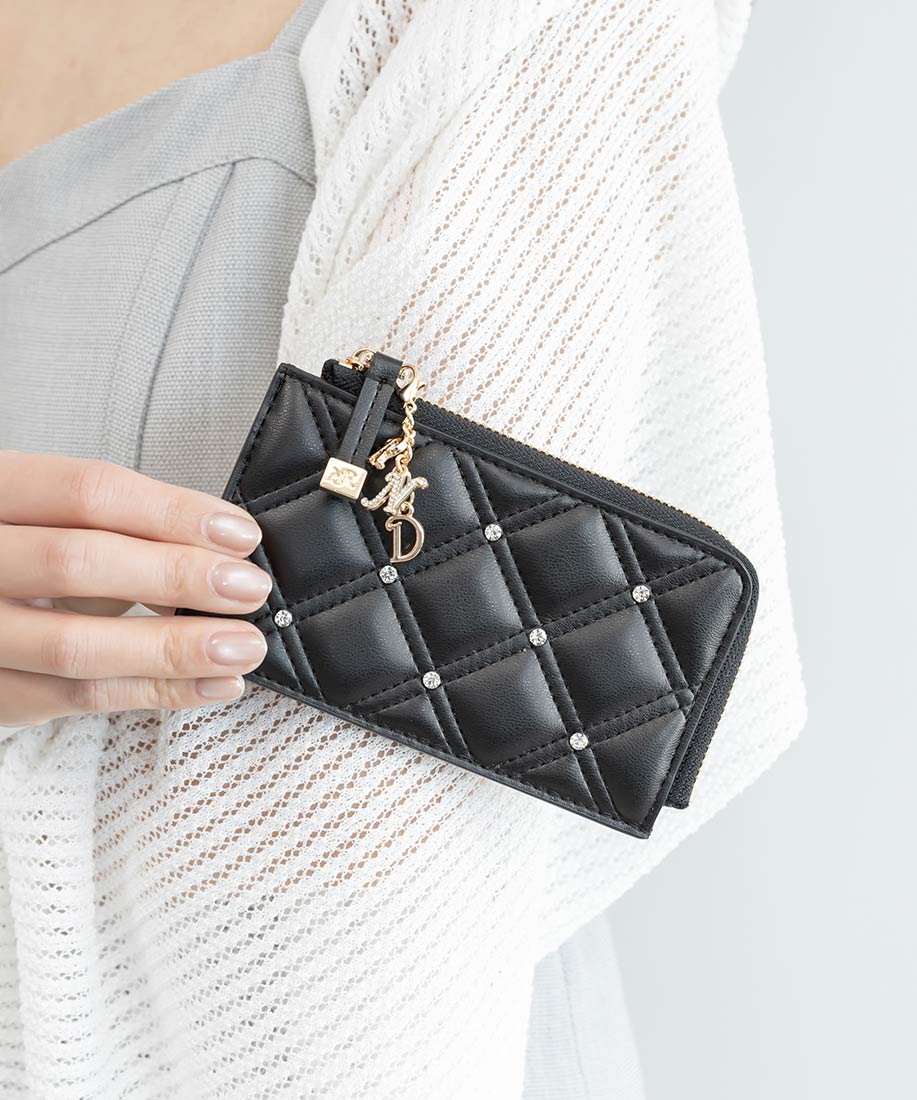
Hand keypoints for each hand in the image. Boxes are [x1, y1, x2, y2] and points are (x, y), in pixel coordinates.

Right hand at [0, 451, 272, 725]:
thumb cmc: (21, 554)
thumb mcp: (50, 521)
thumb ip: (114, 532)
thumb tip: (216, 555)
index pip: (87, 492)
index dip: (173, 513)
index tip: (239, 535)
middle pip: (78, 563)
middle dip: (178, 576)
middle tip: (249, 589)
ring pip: (76, 645)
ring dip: (174, 648)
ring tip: (243, 646)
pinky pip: (75, 698)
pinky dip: (154, 693)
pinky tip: (211, 684)